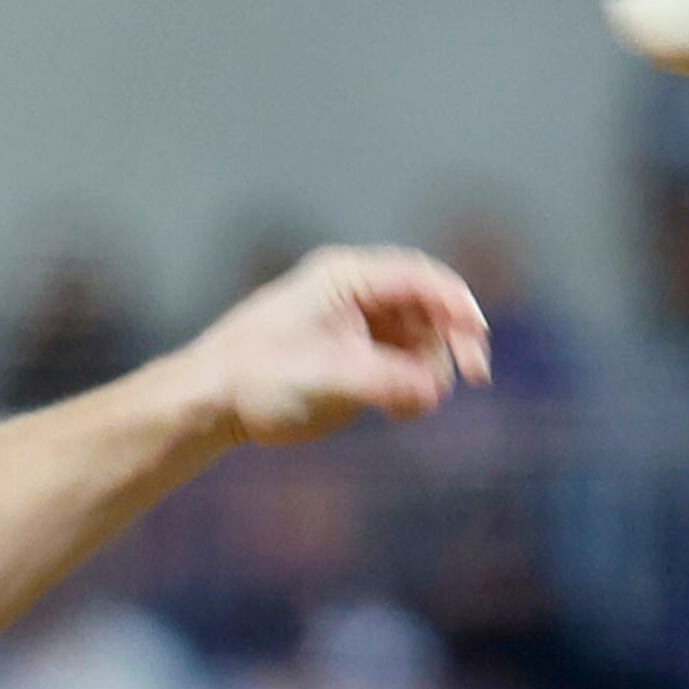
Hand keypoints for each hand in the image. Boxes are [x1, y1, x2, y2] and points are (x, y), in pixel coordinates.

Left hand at [184, 244, 490, 446]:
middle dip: (453, 339)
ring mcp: (358, 326)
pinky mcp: (356, 358)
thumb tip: (436, 392)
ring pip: (421, 338)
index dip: (456, 302)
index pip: (418, 277)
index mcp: (346, 278)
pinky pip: (403, 364)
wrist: (212, 404)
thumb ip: (384, 381)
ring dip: (432, 368)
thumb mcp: (325, 379)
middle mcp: (356, 294)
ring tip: (412, 408)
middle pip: (429, 307)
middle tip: (475, 375)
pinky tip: (402, 412)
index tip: (477, 333)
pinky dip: (413, 385)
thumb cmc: (256, 379)